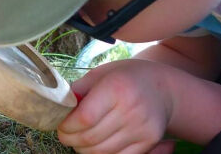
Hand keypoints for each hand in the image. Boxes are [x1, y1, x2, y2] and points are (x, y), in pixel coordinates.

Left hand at [57, 59, 175, 153]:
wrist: (162, 88)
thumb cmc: (124, 79)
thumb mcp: (100, 74)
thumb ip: (78, 90)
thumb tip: (57, 107)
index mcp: (117, 88)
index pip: (84, 118)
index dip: (66, 126)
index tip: (60, 124)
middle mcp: (132, 110)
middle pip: (90, 137)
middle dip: (70, 139)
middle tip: (65, 134)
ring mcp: (142, 128)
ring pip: (102, 151)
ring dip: (83, 149)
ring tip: (78, 140)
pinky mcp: (149, 141)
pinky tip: (95, 145)